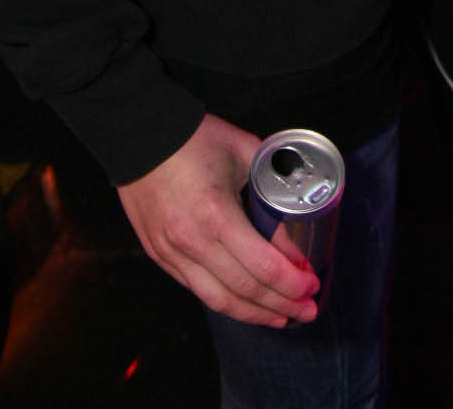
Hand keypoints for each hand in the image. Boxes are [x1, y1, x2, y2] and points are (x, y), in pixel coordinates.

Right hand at [117, 112, 319, 325]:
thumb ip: (270, 192)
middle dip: (283, 304)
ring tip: (282, 317)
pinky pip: (198, 291)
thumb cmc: (195, 138)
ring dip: (256, 314)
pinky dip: (226, 302)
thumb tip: (293, 228)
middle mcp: (192, 242)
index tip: (312, 283)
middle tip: (307, 308)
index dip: (293, 281)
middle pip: (246, 291)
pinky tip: (245, 303)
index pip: (264, 267)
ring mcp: (172, 254)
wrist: (140, 135)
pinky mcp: (160, 256)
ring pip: (220, 301)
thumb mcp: (245, 154)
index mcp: (216, 215)